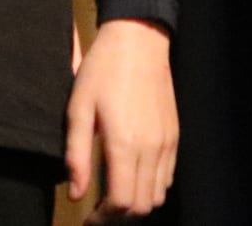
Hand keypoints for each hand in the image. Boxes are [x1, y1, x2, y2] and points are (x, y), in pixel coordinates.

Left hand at [66, 18, 177, 219]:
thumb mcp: (78, 108)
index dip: (104, 217)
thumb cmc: (102, 72)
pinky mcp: (175, 137)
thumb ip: (77, 155)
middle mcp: (151, 149)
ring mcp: (167, 144)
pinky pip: (167, 177)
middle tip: (98, 211)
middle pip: (142, 205)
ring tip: (113, 196)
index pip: (121, 201)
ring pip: (158, 195)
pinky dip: (151, 187)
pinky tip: (132, 177)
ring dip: (136, 203)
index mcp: (124, 144)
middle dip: (119, 215)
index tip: (88, 218)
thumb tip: (76, 194)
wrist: (138, 43)